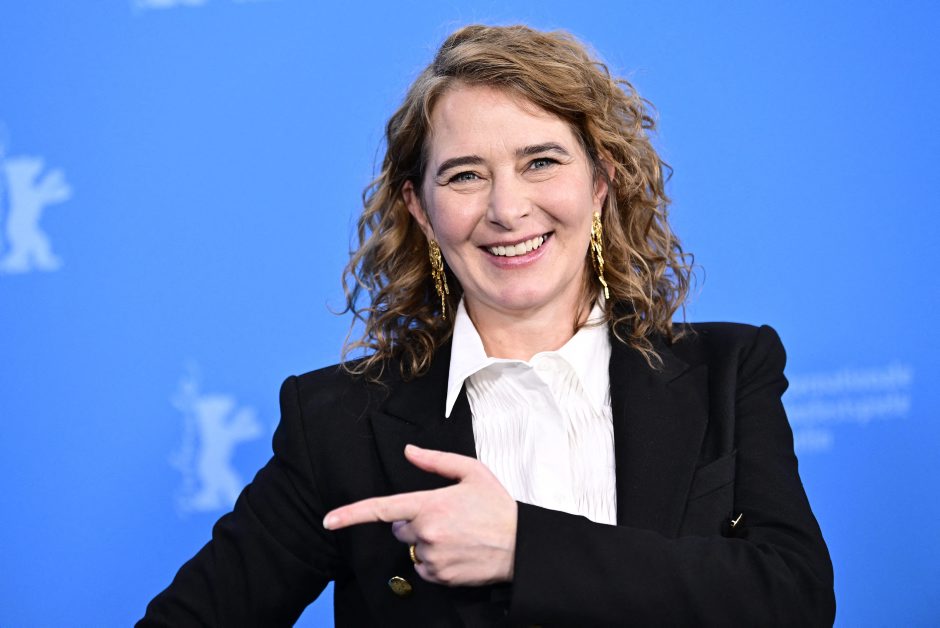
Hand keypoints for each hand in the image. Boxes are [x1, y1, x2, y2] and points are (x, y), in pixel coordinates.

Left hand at [323, 444, 516, 585]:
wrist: (521, 545)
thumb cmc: (497, 506)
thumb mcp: (472, 472)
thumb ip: (436, 461)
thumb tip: (409, 451)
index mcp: (430, 504)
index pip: (382, 509)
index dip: (351, 514)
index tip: (329, 520)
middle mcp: (427, 533)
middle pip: (400, 529)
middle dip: (414, 522)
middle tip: (445, 517)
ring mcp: (433, 558)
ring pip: (412, 549)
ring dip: (426, 542)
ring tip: (457, 534)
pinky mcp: (440, 577)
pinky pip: (424, 569)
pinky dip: (435, 561)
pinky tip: (457, 551)